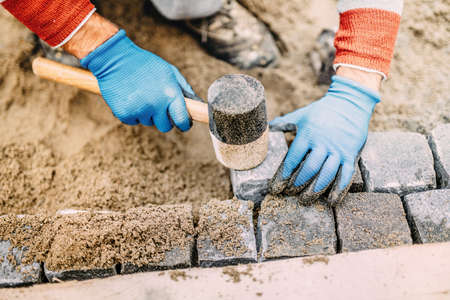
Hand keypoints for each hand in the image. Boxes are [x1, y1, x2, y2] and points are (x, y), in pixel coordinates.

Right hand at [80, 30, 194, 131]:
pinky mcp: (124, 114)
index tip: (183, 122)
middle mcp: (156, 105)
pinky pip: (134, 121)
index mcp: (170, 94)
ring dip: (147, 114)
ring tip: (141, 95)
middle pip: (166, 126)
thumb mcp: (169, 72)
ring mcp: (140, 110)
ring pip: (149, 123)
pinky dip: (133, 113)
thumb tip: (197, 104)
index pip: (183, 121)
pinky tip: (130, 98)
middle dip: (164, 118)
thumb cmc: (144, 64)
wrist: (114, 59)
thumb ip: (184, 89)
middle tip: (157, 103)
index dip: (184, 124)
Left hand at [269, 75, 379, 204]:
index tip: (276, 187)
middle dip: (297, 184)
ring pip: (326, 175)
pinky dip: (338, 190)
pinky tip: (331, 201)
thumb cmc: (322, 110)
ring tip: (305, 200)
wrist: (350, 102)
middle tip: (290, 194)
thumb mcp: (302, 115)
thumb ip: (285, 122)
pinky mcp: (351, 154)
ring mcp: (338, 150)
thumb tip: (269, 126)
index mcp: (307, 134)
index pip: (293, 159)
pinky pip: (346, 176)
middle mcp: (323, 143)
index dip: (283, 175)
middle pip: (309, 169)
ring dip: (315, 190)